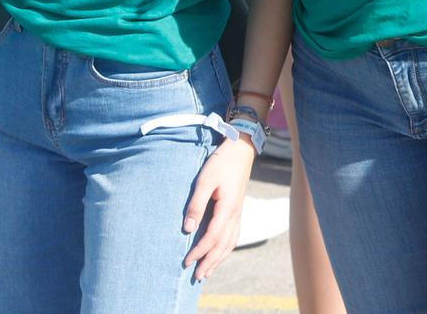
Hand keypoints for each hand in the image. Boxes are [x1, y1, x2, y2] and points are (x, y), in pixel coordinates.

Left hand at [180, 139, 254, 282]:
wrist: (240, 150)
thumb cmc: (221, 163)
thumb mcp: (204, 181)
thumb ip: (196, 204)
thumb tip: (187, 229)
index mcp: (227, 209)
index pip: (211, 238)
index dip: (199, 252)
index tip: (186, 262)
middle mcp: (235, 215)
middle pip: (223, 246)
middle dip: (209, 263)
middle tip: (196, 277)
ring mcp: (238, 213)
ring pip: (230, 243)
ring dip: (218, 259)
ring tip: (207, 272)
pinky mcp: (238, 210)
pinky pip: (233, 236)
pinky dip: (226, 249)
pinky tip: (220, 253)